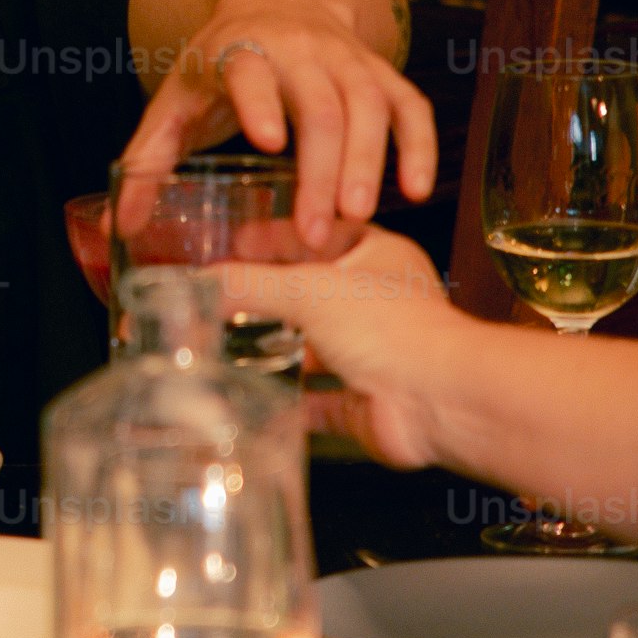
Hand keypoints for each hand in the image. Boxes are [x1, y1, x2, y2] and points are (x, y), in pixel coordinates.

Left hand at [113, 0, 437, 253]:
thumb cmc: (221, 61)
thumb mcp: (177, 99)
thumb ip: (148, 158)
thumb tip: (118, 225)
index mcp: (240, 50)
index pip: (252, 72)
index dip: (260, 102)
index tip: (268, 142)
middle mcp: (299, 47)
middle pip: (319, 105)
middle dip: (321, 168)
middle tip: (318, 231)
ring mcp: (347, 57)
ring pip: (370, 105)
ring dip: (370, 161)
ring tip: (361, 218)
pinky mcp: (382, 71)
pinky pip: (410, 105)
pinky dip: (419, 144)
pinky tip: (416, 188)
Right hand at [219, 229, 467, 467]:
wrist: (437, 400)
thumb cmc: (395, 328)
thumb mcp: (309, 290)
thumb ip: (250, 285)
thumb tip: (200, 282)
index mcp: (379, 257)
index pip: (322, 233)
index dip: (279, 234)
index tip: (236, 241)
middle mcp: (378, 304)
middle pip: (315, 293)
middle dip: (272, 294)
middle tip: (224, 291)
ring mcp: (372, 355)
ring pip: (316, 349)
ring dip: (278, 349)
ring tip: (226, 343)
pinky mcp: (363, 403)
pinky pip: (317, 403)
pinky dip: (287, 405)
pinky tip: (254, 400)